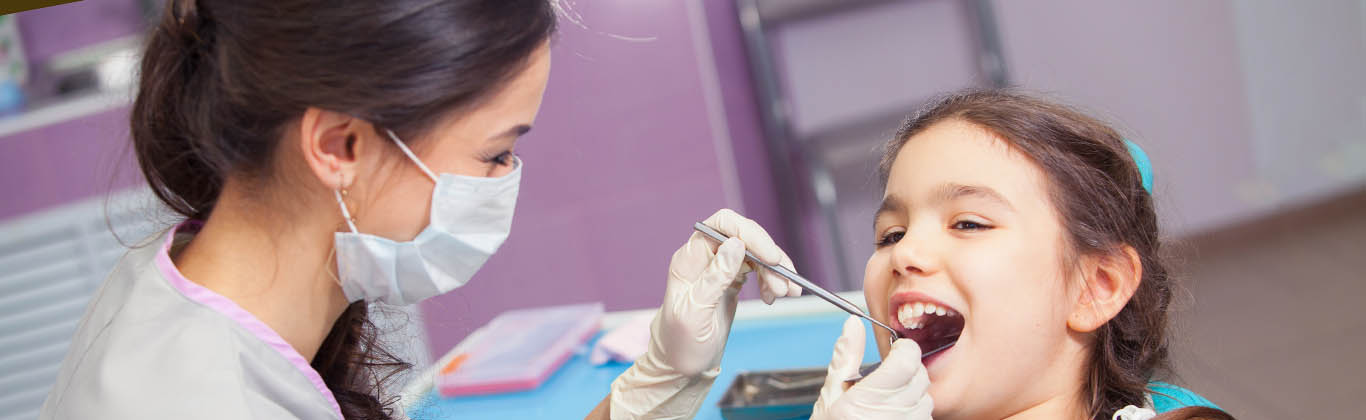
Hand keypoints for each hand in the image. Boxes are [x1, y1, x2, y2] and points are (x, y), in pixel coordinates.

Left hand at [608, 209, 800, 418]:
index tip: (771, 256)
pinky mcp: (731, 279)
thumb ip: (715, 277)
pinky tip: (774, 296)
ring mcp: (719, 266)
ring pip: (754, 253)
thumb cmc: (680, 342)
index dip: (749, 233)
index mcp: (690, 258)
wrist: (680, 364)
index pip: (722, 225)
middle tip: (783, 284)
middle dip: (768, 258)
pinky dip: (771, 279)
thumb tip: (736, 244)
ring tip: (784, 294)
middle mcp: (705, 256)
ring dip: (774, 271)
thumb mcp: (696, 313)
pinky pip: (757, 269)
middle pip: (744, 237)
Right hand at [811, 316, 933, 419]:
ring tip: (888, 404)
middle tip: (888, 379)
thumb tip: (854, 326)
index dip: (904, 350)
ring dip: (912, 395)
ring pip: (926, 397)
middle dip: (907, 372)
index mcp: (869, 397)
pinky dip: (913, 413)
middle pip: (920, 375)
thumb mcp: (832, 394)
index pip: (908, 359)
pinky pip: (925, 417)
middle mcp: (893, 413)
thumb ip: (846, 357)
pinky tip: (893, 418)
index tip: (895, 352)